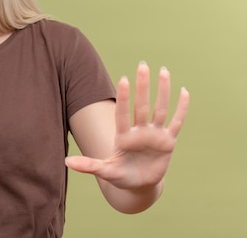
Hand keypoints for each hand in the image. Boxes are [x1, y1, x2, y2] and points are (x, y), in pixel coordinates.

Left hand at [66, 62, 189, 190]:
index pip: (123, 113)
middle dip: (142, 86)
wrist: (138, 185)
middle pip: (142, 105)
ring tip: (162, 70)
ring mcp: (154, 135)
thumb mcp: (104, 171)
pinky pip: (176, 122)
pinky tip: (184, 91)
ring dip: (162, 90)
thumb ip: (88, 165)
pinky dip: (181, 108)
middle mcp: (139, 131)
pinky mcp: (168, 142)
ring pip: (160, 109)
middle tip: (142, 64)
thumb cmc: (120, 175)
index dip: (124, 98)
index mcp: (123, 136)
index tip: (123, 79)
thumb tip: (65, 162)